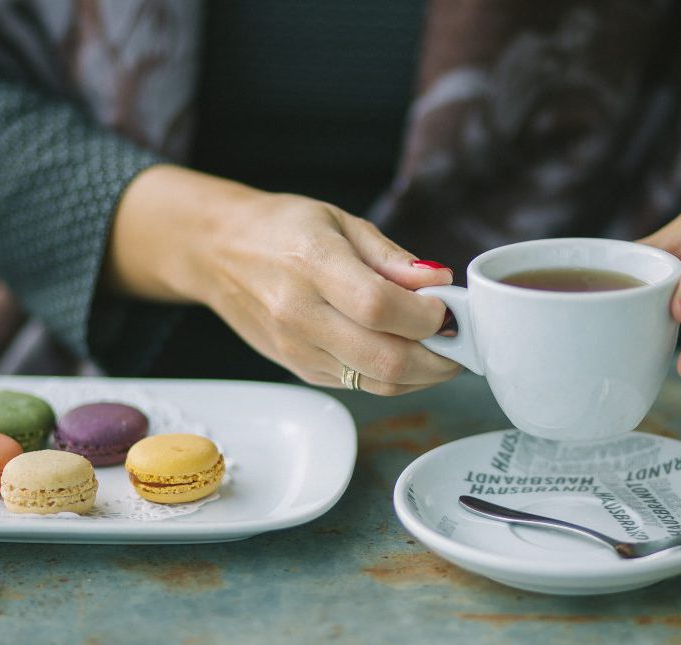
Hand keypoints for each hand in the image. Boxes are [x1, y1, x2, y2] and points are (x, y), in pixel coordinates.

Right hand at [107, 165, 460, 394]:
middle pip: (384, 360)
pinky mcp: (300, 370)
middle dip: (440, 359)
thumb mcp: (341, 221)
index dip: (427, 316)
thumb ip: (393, 257)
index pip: (380, 307)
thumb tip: (440, 282)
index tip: (449, 307)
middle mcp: (300, 313)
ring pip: (377, 384)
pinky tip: (409, 355)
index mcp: (311, 263)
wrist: (217, 253)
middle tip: (462, 342)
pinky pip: (360, 387)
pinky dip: (395, 378)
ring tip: (443, 350)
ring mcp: (297, 349)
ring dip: (423, 375)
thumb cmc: (281, 229)